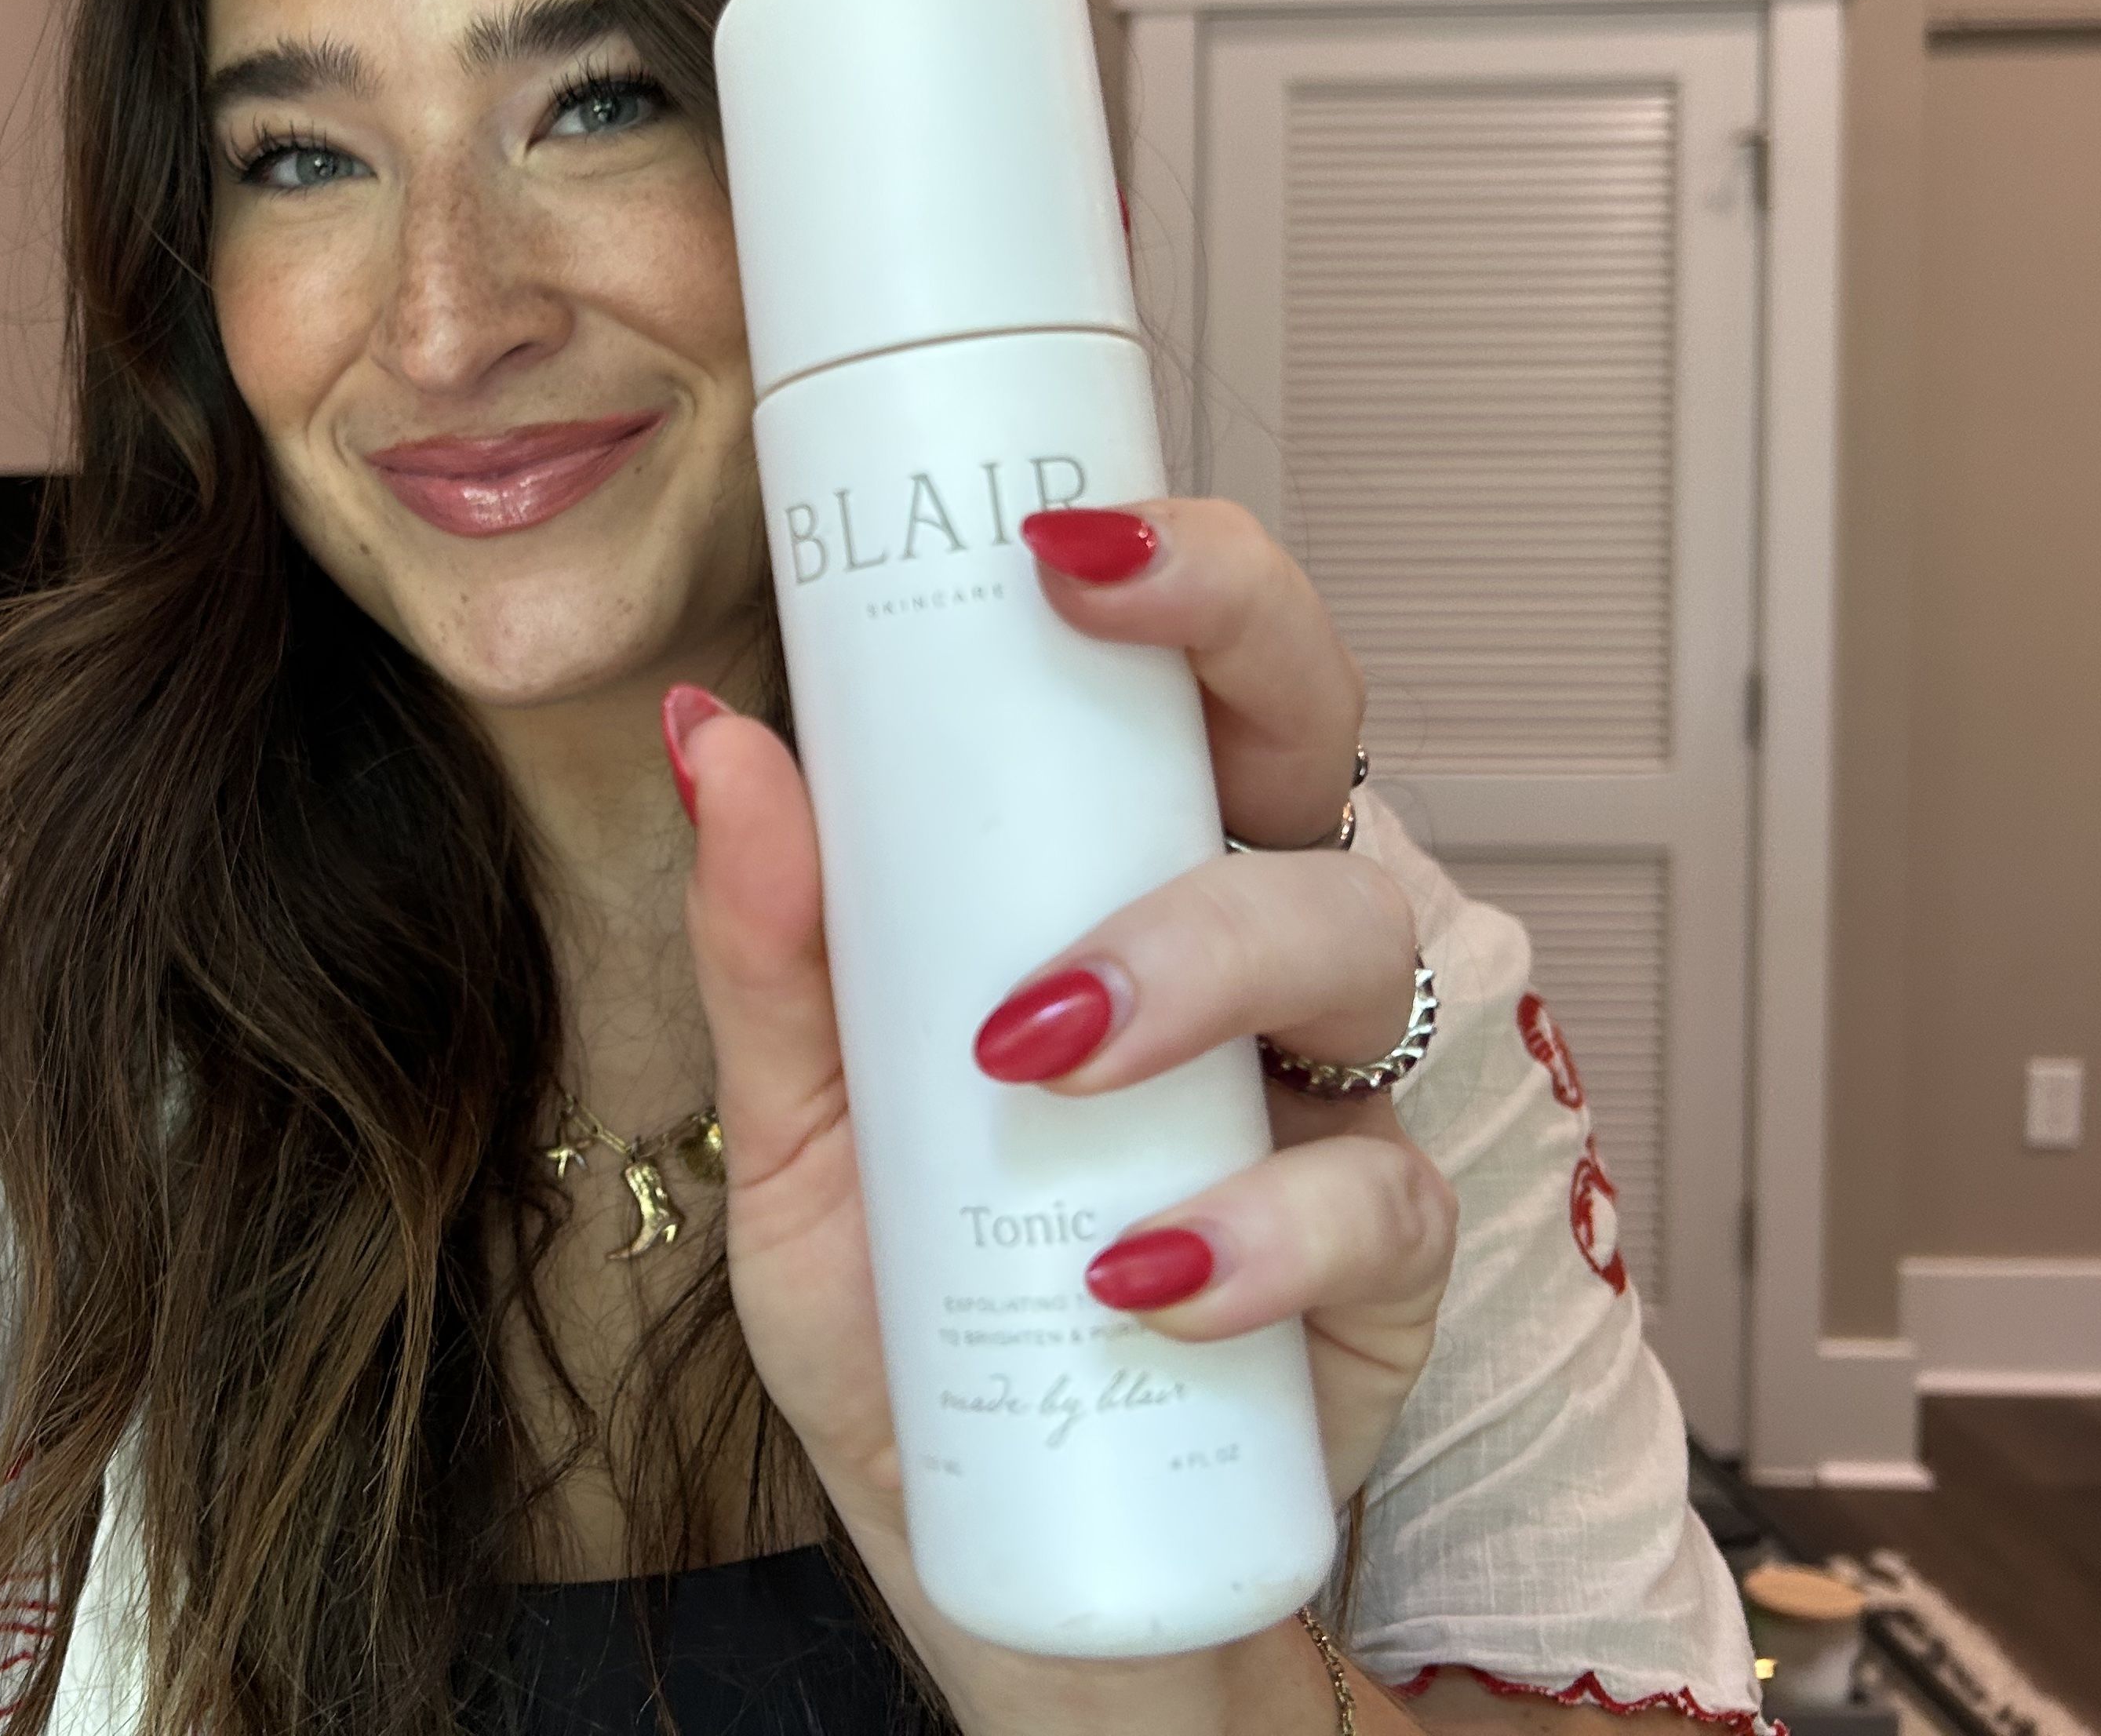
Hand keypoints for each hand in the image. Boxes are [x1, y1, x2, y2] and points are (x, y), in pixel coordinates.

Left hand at [675, 497, 1453, 1733]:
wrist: (1021, 1570)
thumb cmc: (925, 1338)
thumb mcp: (803, 1148)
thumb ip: (773, 958)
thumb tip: (713, 739)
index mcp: (1111, 890)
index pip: (1169, 687)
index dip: (1161, 571)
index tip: (1052, 531)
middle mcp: (1239, 958)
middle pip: (1309, 734)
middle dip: (1238, 638)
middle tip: (1100, 621)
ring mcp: (1326, 1098)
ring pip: (1351, 932)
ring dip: (1196, 954)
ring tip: (1042, 1048)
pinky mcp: (1387, 1263)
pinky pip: (1381, 1193)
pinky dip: (1259, 1225)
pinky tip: (1141, 1277)